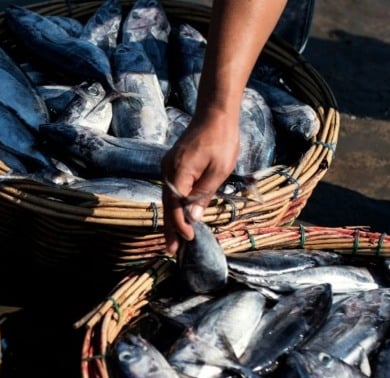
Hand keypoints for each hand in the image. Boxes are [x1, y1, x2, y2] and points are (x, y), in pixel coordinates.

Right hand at [160, 109, 240, 254]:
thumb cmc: (221, 139)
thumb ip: (204, 194)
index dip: (181, 224)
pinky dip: (173, 206)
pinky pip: (171, 190)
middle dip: (170, 228)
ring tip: (173, 240)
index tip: (189, 238)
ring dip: (171, 219)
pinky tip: (178, 216)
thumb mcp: (219, 170)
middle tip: (171, 251)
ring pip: (168, 198)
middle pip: (167, 205)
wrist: (214, 114)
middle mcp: (168, 170)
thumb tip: (193, 218)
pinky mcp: (174, 165)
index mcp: (179, 171)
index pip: (175, 204)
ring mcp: (169, 167)